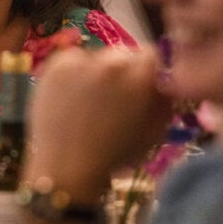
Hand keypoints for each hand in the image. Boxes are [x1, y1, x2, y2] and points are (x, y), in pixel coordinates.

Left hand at [23, 47, 170, 201]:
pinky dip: (74, 73)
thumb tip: (166, 79)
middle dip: (124, 72)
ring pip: (97, 57)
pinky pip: (72, 60)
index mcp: (141, 77)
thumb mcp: (154, 130)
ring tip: (89, 100)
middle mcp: (113, 61)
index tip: (142, 85)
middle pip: (124, 55)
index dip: (149, 71)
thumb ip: (164, 99)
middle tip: (115, 96)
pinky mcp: (56, 64)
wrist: (67, 168)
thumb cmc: (116, 155)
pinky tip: (71, 97)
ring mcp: (82, 60)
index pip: (153, 55)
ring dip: (97, 72)